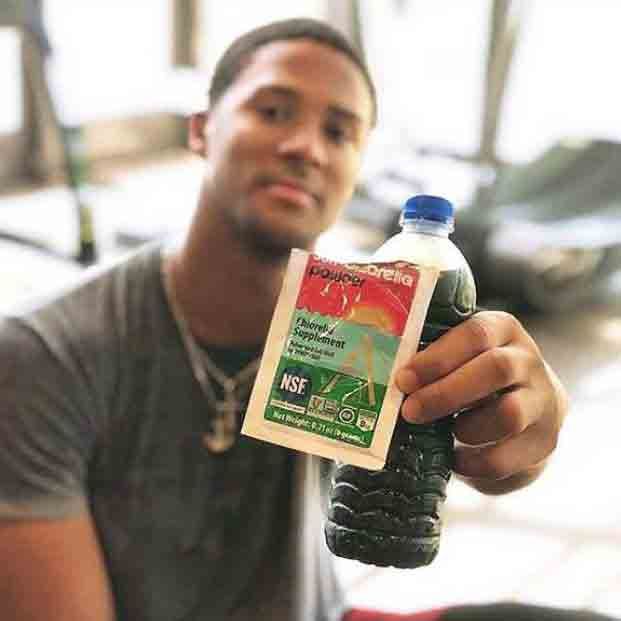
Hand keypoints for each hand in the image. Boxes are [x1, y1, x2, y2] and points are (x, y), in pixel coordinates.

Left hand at [395, 311, 567, 493]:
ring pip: (508, 414)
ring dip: (465, 428)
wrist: (533, 404)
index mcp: (502, 329)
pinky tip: (456, 459)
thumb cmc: (476, 373)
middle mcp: (529, 360)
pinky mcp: (545, 441)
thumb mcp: (461, 355)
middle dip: (445, 393)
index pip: (475, 334)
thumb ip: (432, 359)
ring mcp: (543, 401)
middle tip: (410, 411)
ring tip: (443, 433)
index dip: (437, 358)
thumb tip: (384, 380)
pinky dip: (475, 464)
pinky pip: (509, 458)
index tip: (404, 380)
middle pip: (495, 370)